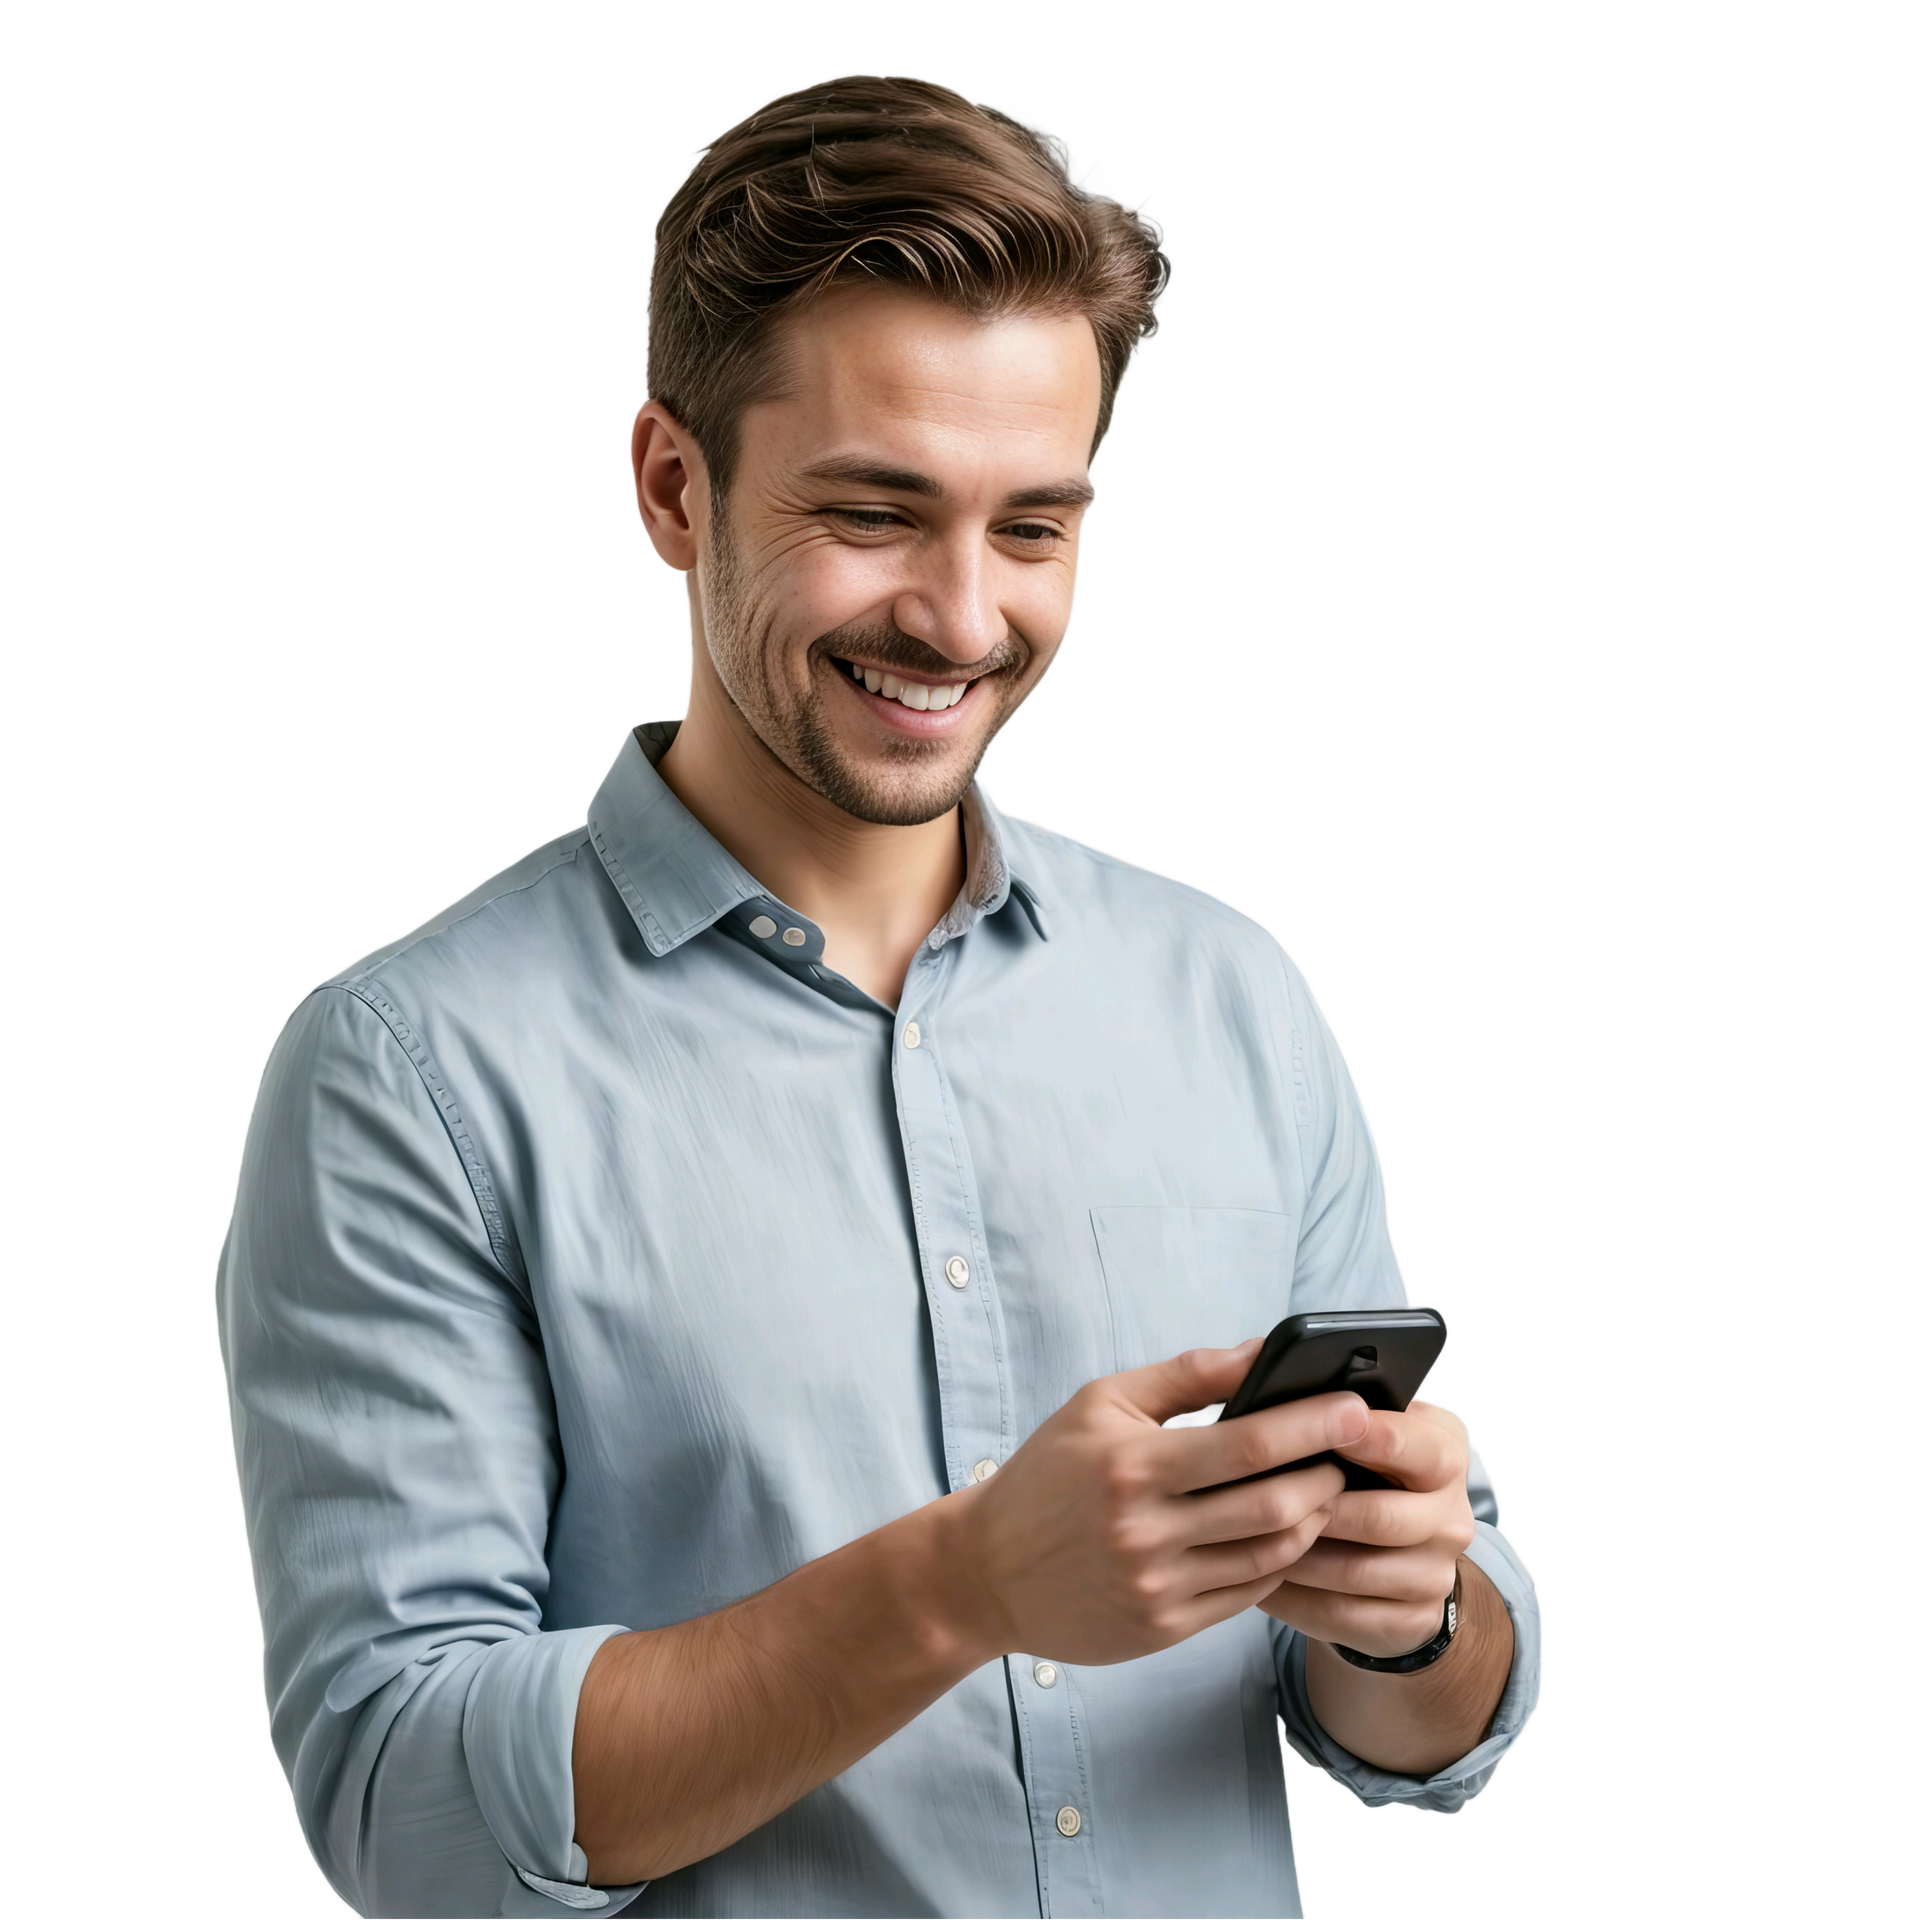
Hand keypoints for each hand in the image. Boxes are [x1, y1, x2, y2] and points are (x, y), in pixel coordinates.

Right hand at [946, 1341, 1358, 1666]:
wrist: (986, 1571)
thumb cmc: (1048, 1473)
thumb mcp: (1101, 1402)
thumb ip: (1187, 1376)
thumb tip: (1264, 1352)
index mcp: (1133, 1466)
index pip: (1248, 1444)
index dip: (1312, 1424)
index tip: (1356, 1407)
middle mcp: (1147, 1531)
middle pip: (1274, 1506)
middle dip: (1328, 1477)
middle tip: (1352, 1453)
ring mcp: (1158, 1586)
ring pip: (1270, 1556)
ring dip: (1314, 1522)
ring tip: (1327, 1491)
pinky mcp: (1164, 1627)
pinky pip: (1246, 1595)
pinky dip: (1279, 1562)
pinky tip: (1288, 1534)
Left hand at [1257, 1397, 1477, 1655]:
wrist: (1396, 1551)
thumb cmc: (1360, 1468)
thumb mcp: (1363, 1426)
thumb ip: (1332, 1402)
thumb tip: (1268, 1372)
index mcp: (1444, 1452)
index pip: (1415, 1446)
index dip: (1366, 1438)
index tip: (1317, 1426)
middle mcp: (1453, 1515)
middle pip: (1379, 1518)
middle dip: (1314, 1508)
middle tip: (1257, 1497)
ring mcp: (1437, 1574)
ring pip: (1356, 1572)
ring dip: (1295, 1556)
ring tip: (1242, 1539)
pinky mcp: (1414, 1622)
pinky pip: (1345, 1617)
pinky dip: (1295, 1599)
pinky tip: (1258, 1579)